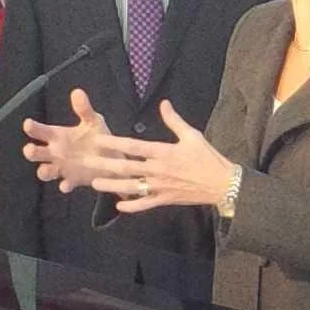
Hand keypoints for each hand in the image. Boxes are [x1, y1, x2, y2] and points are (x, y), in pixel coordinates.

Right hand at [21, 88, 114, 193]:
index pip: (39, 131)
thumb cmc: (99, 137)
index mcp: (58, 136)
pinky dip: (64, 185)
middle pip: (35, 153)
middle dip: (31, 152)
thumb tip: (78, 92)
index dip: (32, 128)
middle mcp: (55, 152)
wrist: (114, 158)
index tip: (28, 124)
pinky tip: (66, 185)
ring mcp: (62, 167)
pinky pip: (65, 184)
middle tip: (31, 149)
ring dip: (44, 171)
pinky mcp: (73, 179)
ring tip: (46, 170)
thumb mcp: (93, 122)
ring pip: (45, 171)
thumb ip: (84, 110)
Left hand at [62, 98, 234, 213]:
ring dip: (112, 186)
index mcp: (164, 152)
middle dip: (105, 164)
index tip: (98, 139)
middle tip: (87, 162)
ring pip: (132, 187)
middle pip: (127, 167)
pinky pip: (146, 204)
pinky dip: (132, 206)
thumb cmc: (208, 158)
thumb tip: (163, 103)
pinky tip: (119, 206)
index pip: (134, 146)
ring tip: (96, 184)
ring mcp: (161, 186)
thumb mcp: (192, 136)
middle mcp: (159, 170)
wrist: (223, 184)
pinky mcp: (166, 199)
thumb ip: (174, 120)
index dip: (115, 142)